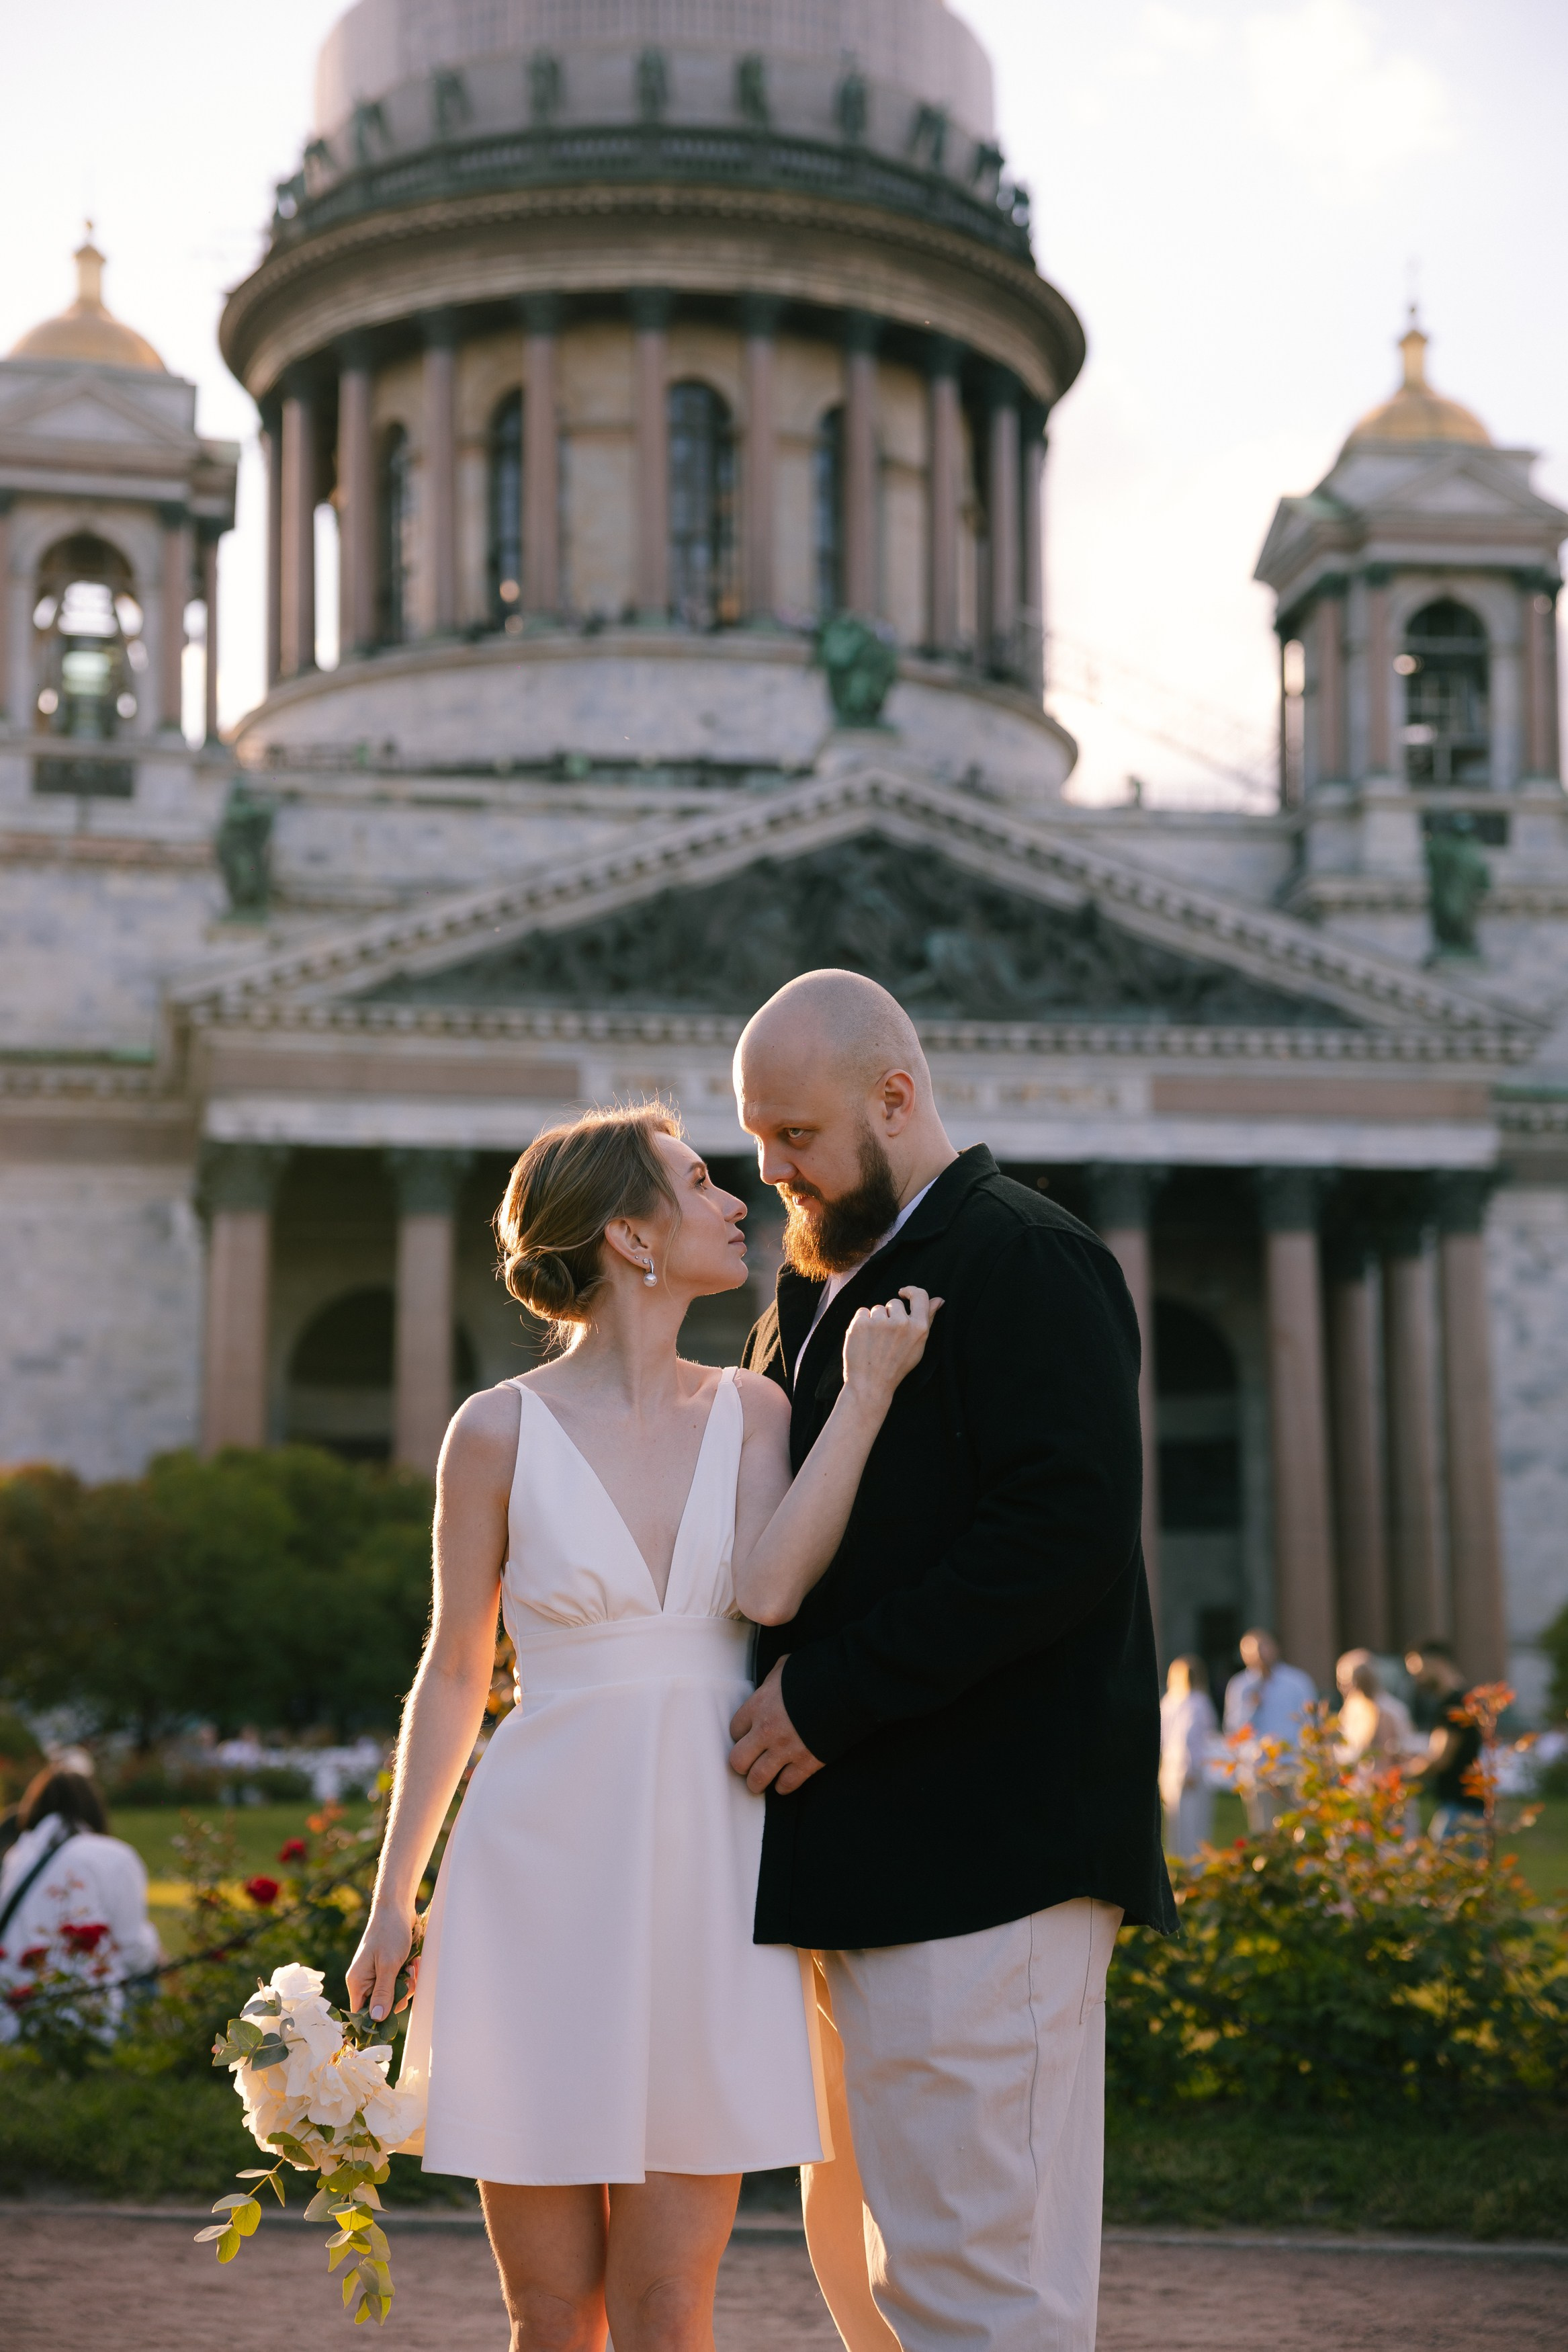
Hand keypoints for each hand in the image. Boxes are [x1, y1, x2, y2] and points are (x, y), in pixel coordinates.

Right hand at [345, 1905, 417, 2023]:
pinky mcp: (389, 1967)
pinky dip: (409, 1974)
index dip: (376, 2019)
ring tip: (413, 1966)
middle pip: (382, 2005)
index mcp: (357, 1982)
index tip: (394, 2014)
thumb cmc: (389, 1932)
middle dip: (400, 1995)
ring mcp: (377, 1973)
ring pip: (394, 1993)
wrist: (397, 1907)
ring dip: (407, 1982)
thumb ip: (383, 1993)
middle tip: (408, 1978)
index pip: (361, 2013)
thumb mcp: (388, 1965)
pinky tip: (415, 1962)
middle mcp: (365, 1980)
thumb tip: (376, 2019)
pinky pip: (400, 1981)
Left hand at [728, 1658, 823, 1795]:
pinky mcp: (806, 1762)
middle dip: (742, 1764)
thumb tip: (771, 1686)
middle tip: (749, 1763)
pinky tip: (783, 1783)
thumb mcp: (785, 1667)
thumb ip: (771, 1681)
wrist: (847, 1687)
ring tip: (761, 1781)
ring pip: (757, 1779)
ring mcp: (786, 1749)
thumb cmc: (817, 1672)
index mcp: (759, 1706)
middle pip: (738, 1760)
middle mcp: (767, 1730)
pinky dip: (783, 1786)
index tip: (748, 1737)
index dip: (741, 1735)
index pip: (734, 1730)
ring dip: (758, 1782)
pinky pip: (786, 1785)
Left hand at [841, 1287, 942, 1407]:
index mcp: (919, 1328)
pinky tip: (864, 1339)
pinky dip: (861, 1323)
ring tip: (875, 1341)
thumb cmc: (896, 1366)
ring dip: (874, 1320)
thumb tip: (939, 1300)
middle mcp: (901, 1323)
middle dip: (889, 1315)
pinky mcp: (861, 1323)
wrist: (870, 1384)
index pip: (920, 1296)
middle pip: (894, 1303)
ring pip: (877, 1308)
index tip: (904, 1293)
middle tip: (886, 1338)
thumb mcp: (918, 1345)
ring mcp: (880, 1322)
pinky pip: (862, 1312)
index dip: (911, 1291)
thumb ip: (927, 1320)